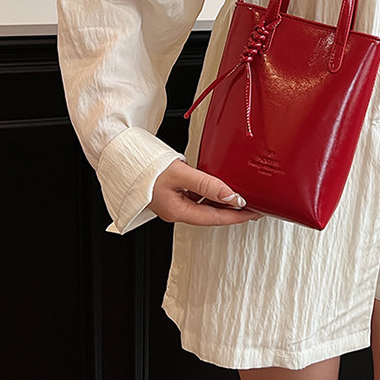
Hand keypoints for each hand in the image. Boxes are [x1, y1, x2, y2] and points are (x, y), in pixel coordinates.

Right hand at [146, 159, 263, 225]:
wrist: (124, 161)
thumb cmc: (145, 169)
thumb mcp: (180, 174)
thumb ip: (207, 184)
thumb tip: (231, 196)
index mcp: (178, 211)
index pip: (215, 218)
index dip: (237, 216)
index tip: (254, 212)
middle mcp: (176, 211)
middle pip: (211, 216)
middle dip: (233, 213)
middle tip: (253, 208)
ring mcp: (173, 204)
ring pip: (204, 208)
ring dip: (223, 204)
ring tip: (241, 199)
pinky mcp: (172, 195)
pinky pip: (197, 198)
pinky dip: (211, 195)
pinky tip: (218, 189)